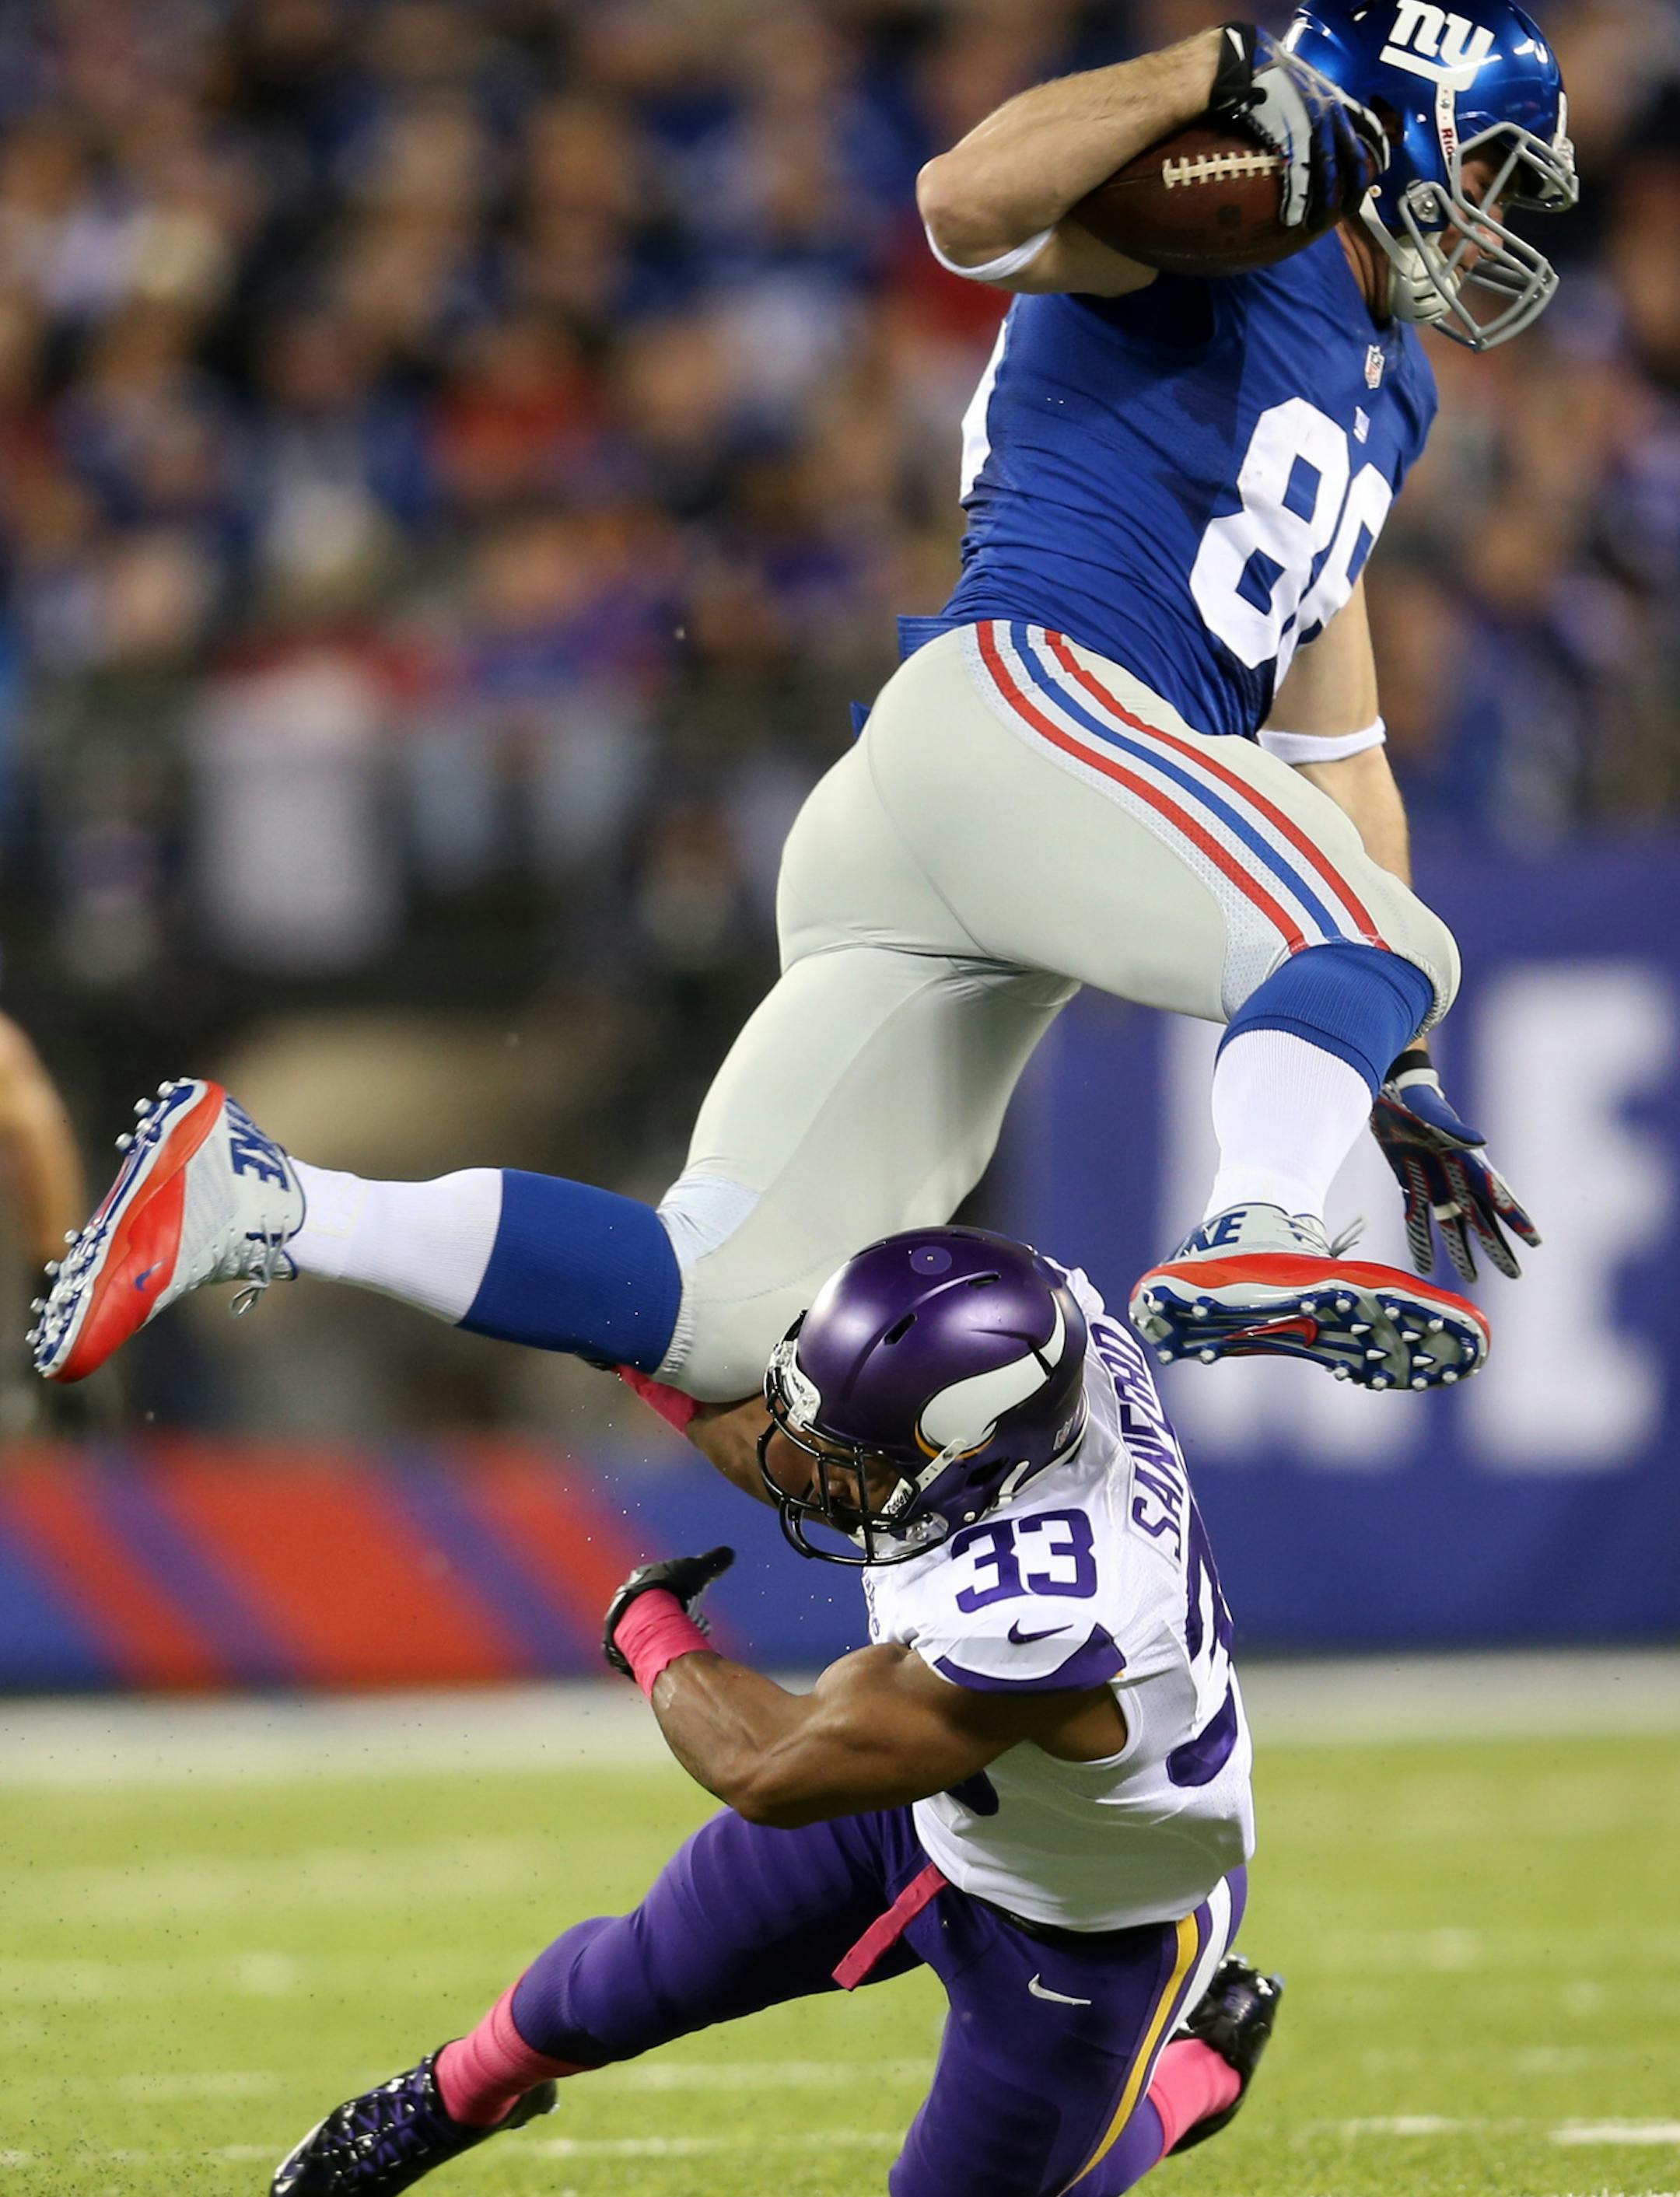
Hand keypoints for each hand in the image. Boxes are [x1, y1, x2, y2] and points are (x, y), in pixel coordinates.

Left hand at [602, 1546, 734, 1678]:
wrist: (646, 1618)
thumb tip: (729, 1552)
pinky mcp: (619, 1642)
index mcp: (645, 1575)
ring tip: (686, 1638)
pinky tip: (668, 1651)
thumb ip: (714, 1562)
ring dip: (669, 1630)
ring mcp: (622, 1620)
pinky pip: (638, 1644)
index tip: (696, 1599)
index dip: (685, 1588)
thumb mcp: (698, 1570)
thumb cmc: (671, 1590)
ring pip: (649, 1625)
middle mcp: (630, 1596)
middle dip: (678, 1612)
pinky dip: (654, 1647)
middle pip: (658, 1605)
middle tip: (693, 1623)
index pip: (666, 1580)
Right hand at [1210, 22, 1386, 228]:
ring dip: (1323, 205)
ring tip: (1318, 224)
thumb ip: (1314, 100)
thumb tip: (1311, 114)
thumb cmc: (1271, 70)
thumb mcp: (1304, 80)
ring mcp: (1312, 129)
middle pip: (1352, 160)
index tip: (1383, 166)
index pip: (1368, 125)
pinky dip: (1298, 201)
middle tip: (1353, 210)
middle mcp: (1331, 114)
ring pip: (1327, 175)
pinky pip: (1299, 178)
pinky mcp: (1291, 141)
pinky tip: (1293, 218)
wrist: (1250, 63)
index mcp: (1336, 99)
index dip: (1378, 148)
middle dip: (1355, 188)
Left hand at [1371, 1053, 1540, 1284]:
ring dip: (1461, 1251)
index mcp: (1468, 1161)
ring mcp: (1434, 1182)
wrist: (1387, 1090)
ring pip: (1452, 1225)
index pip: (1499, 1196)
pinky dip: (1421, 1242)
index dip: (1517, 1218)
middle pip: (1480, 1218)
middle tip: (1514, 1274)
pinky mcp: (1411, 1183)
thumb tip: (1480, 1143)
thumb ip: (1453, 1128)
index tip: (1536, 1241)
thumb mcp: (1431, 1112)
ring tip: (1471, 1279)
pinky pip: (1418, 1219)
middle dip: (1497, 1247)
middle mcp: (1456, 1176)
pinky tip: (1425, 1265)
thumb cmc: (1413, 1098)